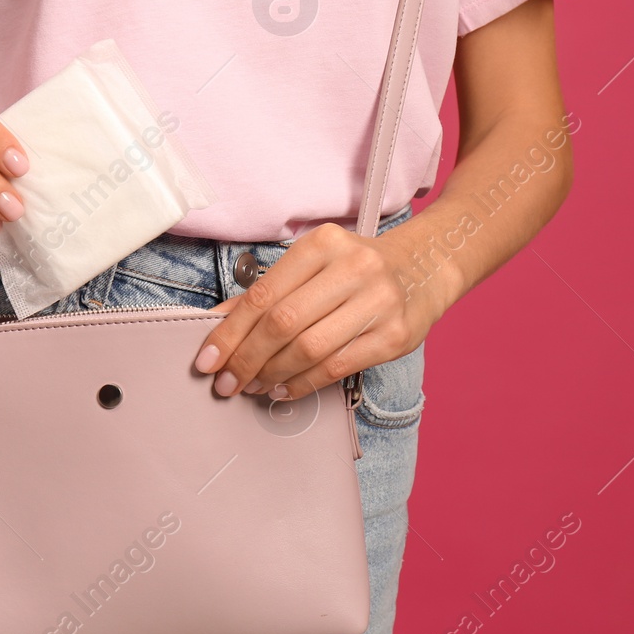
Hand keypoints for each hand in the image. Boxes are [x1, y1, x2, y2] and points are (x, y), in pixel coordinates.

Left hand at [191, 222, 446, 401]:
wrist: (427, 266)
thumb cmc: (356, 268)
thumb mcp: (313, 264)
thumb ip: (269, 290)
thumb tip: (219, 323)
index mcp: (323, 244)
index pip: (264, 294)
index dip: (230, 331)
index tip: (207, 359)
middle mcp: (353, 268)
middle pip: (283, 323)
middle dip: (246, 358)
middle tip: (225, 383)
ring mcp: (378, 303)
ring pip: (309, 349)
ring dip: (272, 374)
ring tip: (252, 386)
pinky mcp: (395, 336)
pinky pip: (337, 368)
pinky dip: (303, 383)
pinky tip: (283, 389)